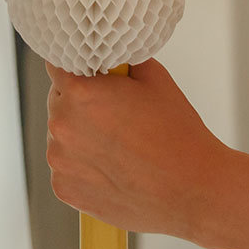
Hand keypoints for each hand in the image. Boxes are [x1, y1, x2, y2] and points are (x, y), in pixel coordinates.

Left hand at [44, 60, 228, 239]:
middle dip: (80, 103)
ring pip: (62, 137)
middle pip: (58, 102)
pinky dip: (83, 167)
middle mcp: (62, 126)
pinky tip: (113, 169)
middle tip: (114, 114)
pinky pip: (66, 168)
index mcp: (79, 93)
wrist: (192, 190)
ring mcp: (60, 161)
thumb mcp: (154, 78)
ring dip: (81, 136)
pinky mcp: (64, 189)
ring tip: (118, 147)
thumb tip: (111, 58)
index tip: (88, 75)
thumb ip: (123, 61)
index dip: (76, 68)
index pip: (57, 66)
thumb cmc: (176, 134)